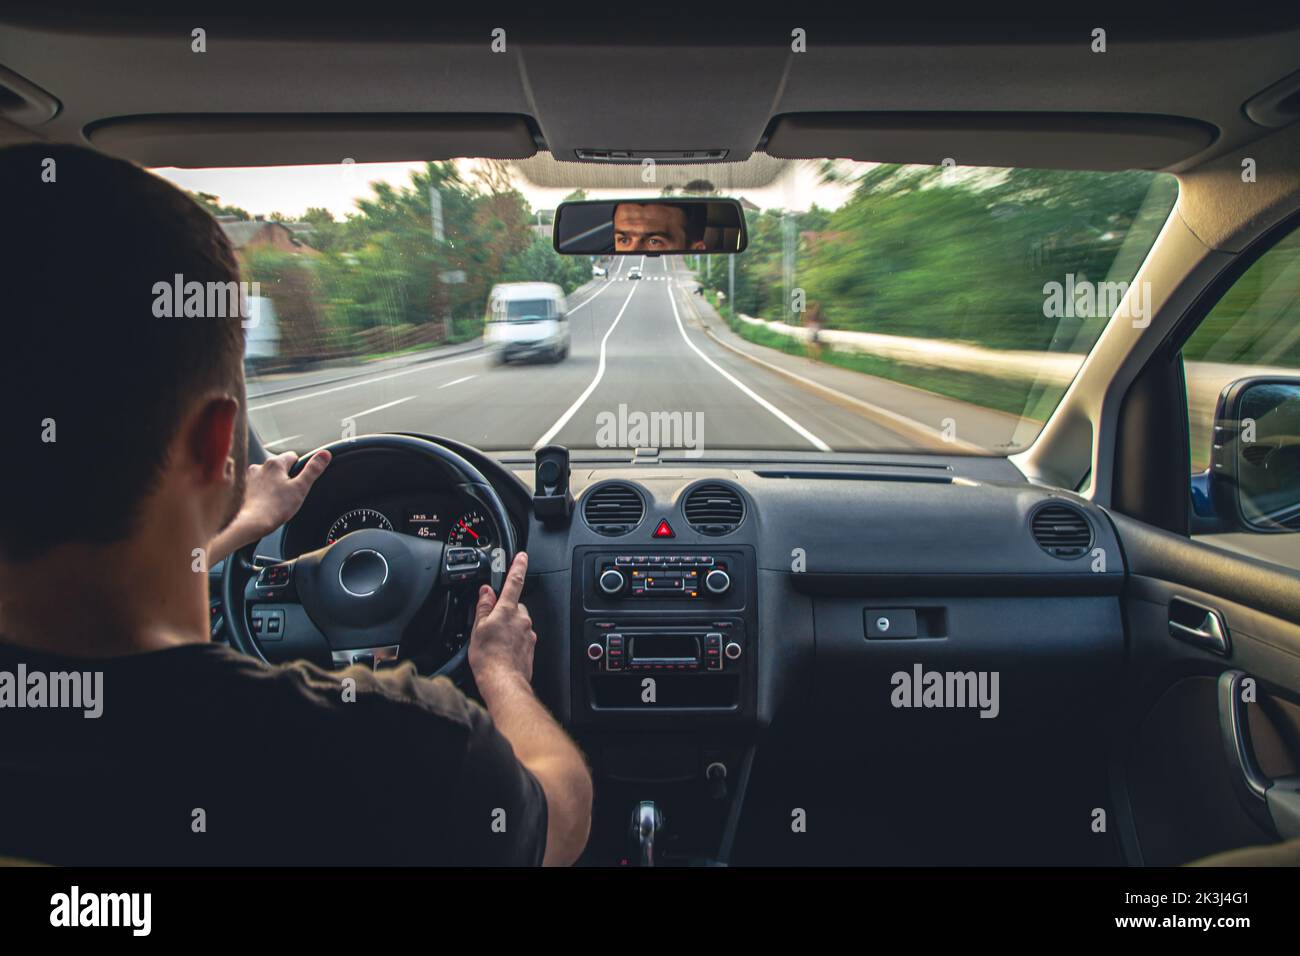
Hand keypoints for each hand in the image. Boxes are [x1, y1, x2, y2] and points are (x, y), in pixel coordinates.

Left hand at [237, 450, 330, 540]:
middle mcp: (259, 467)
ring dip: (273, 485)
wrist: (252, 523)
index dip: (300, 470)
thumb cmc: (275, 508)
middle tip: (289, 494)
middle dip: (286, 478)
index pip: (294, 457)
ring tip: (276, 500)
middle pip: (280, 468)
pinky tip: (266, 503)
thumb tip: (324, 454)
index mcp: (275, 463)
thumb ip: (313, 469)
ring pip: (268, 477)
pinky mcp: (242, 489)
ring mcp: (249, 477)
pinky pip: (257, 486)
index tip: (299, 482)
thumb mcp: (301, 488)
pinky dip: (262, 492)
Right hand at [468, 552, 535, 688]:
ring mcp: (528, 633)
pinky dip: (513, 639)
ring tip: (494, 642)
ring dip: (508, 626)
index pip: (515, 581)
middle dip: (504, 610)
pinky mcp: (531, 646)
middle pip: (514, 605)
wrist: (504, 682)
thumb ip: (483, 607)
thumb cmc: (489, 659)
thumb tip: (486, 591)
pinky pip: (521, 636)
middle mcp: (522, 619)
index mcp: (507, 610)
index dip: (518, 566)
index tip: (522, 556)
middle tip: (490, 624)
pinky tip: (502, 650)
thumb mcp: (478, 629)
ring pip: (518, 622)